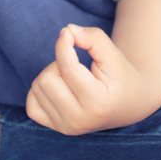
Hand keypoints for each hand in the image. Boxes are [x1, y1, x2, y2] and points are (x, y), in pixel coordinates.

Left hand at [26, 24, 160, 134]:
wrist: (129, 105)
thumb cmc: (121, 76)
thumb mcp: (114, 54)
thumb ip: (93, 38)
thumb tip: (67, 30)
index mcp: (97, 104)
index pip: (67, 69)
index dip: (64, 43)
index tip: (69, 33)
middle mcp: (79, 121)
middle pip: (47, 78)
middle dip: (59, 63)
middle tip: (77, 66)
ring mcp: (66, 128)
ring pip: (38, 88)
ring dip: (52, 74)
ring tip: (72, 78)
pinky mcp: (57, 129)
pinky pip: (31, 105)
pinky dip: (41, 90)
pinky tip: (59, 88)